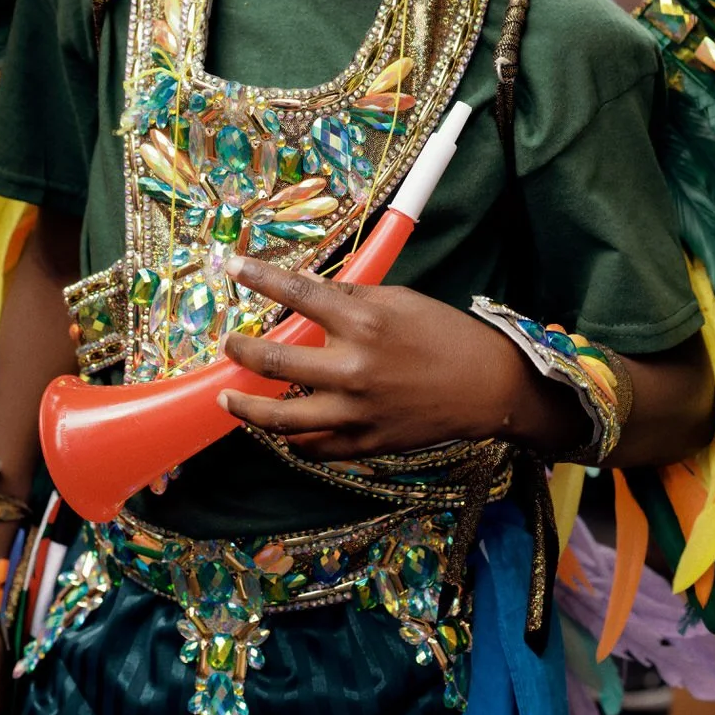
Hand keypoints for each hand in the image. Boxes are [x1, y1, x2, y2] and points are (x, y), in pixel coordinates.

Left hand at [218, 257, 581, 459]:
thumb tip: (302, 291)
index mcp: (363, 322)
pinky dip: (290, 439)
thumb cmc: (444, 334)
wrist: (486, 386)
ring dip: (246, 407)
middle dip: (239, 351)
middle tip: (228, 344)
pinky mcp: (365, 443)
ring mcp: (357, 411)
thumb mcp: (398, 299)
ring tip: (227, 397)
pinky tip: (277, 430)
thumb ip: (349, 297)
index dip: (257, 277)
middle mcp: (353, 367)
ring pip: (280, 419)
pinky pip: (313, 448)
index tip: (230, 267)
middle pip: (273, 363)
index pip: (295, 293)